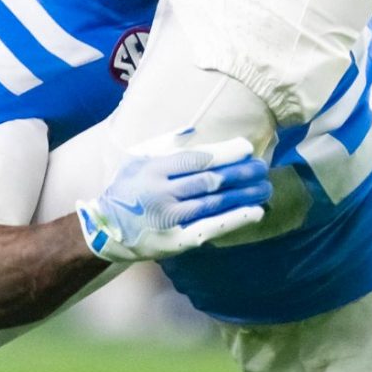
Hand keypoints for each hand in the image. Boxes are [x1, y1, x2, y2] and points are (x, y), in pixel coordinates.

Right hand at [75, 131, 273, 262]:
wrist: (106, 230)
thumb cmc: (126, 189)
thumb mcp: (136, 159)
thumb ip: (164, 144)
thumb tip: (193, 131)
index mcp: (153, 169)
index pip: (196, 159)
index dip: (224, 153)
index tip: (247, 149)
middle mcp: (161, 193)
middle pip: (209, 181)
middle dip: (240, 173)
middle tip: (262, 168)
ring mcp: (169, 219)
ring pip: (214, 204)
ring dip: (244, 195)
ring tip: (265, 188)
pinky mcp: (176, 241)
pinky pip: (211, 228)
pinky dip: (235, 220)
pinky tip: (255, 212)